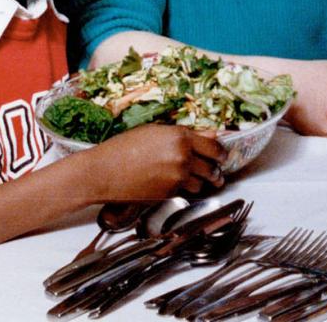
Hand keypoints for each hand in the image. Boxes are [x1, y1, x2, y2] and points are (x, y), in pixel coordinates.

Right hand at [79, 125, 227, 199]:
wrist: (103, 172)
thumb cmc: (125, 147)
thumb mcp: (156, 132)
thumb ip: (186, 134)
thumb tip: (211, 135)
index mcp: (181, 137)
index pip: (215, 147)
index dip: (221, 152)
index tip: (222, 155)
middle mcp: (183, 157)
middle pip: (213, 167)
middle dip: (216, 170)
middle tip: (216, 170)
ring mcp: (177, 177)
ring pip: (202, 183)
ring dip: (203, 182)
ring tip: (198, 178)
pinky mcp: (169, 194)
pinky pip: (187, 192)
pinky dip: (186, 189)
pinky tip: (177, 184)